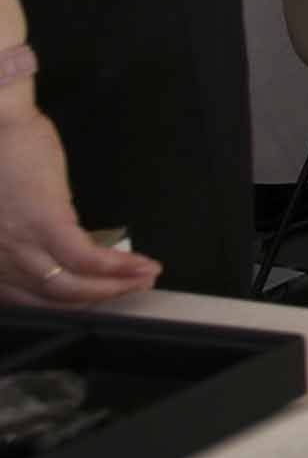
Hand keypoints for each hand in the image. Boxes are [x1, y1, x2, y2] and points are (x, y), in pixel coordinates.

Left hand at [0, 102, 159, 308]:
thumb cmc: (0, 153)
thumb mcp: (5, 203)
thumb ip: (18, 233)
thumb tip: (50, 247)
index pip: (27, 297)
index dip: (66, 304)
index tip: (95, 298)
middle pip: (51, 299)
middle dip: (96, 300)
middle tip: (129, 291)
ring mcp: (20, 242)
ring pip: (69, 287)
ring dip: (113, 289)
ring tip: (143, 278)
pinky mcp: (45, 222)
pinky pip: (87, 259)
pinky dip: (118, 267)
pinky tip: (140, 264)